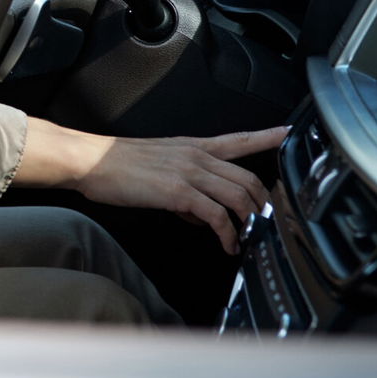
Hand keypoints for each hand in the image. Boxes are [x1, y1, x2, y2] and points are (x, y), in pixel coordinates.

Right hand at [14, 120, 287, 254]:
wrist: (89, 160)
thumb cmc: (115, 164)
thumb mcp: (157, 167)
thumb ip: (184, 189)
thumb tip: (198, 215)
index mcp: (192, 146)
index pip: (238, 139)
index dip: (267, 136)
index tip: (287, 133)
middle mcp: (196, 155)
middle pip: (248, 177)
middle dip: (263, 204)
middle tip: (265, 224)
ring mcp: (189, 172)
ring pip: (239, 195)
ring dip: (250, 221)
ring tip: (249, 239)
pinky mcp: (178, 191)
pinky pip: (217, 215)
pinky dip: (228, 233)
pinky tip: (227, 244)